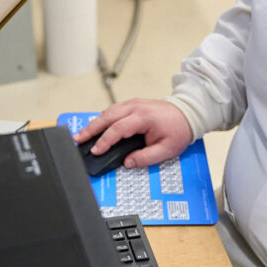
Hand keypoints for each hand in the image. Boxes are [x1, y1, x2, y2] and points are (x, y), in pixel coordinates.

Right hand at [73, 98, 192, 168]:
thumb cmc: (179, 129)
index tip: (95, 150)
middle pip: (107, 116)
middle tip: (77, 139)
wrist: (188, 113)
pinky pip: (113, 110)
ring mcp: (134, 103)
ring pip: (108, 111)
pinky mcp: (133, 104)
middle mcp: (136, 107)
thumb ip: (145, 157)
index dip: (104, 141)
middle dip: (90, 128)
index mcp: (144, 117)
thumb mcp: (166, 149)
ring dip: (94, 122)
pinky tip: (96, 126)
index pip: (118, 129)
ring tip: (82, 134)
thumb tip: (128, 162)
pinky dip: (102, 118)